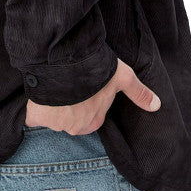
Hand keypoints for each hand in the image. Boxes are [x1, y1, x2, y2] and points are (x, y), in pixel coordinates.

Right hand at [25, 59, 159, 134]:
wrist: (69, 62)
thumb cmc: (98, 71)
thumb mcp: (122, 78)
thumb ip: (139, 93)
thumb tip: (157, 106)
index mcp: (94, 122)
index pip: (90, 117)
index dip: (87, 102)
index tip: (85, 90)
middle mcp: (75, 128)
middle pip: (70, 119)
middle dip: (69, 106)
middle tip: (70, 87)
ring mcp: (55, 124)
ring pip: (52, 117)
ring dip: (52, 104)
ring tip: (56, 86)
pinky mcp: (37, 116)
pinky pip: (33, 118)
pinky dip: (34, 110)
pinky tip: (37, 97)